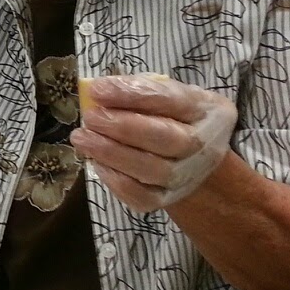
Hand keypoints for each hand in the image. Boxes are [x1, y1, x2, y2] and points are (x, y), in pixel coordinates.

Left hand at [70, 74, 235, 211]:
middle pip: (165, 137)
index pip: (169, 99)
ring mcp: (187, 176)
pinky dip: (114, 180)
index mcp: (207, 110)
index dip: (131, 94)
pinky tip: (96, 161)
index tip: (97, 91)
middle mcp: (203, 144)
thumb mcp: (166, 95)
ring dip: (111, 153)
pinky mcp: (167, 199)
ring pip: (150, 169)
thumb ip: (137, 90)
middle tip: (90, 117)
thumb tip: (98, 91)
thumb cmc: (173, 118)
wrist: (194, 161)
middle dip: (122, 126)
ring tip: (82, 138)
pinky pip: (140, 195)